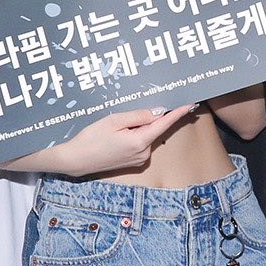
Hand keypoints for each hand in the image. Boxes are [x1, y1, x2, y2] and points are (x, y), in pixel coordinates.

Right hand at [57, 104, 197, 174]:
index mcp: (140, 142)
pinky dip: (136, 134)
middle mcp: (144, 153)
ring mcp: (140, 159)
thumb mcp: (113, 121)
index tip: (190, 104)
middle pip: (154, 129)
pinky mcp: (134, 162)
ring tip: (118, 126)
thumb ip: (138, 116)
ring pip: (147, 135)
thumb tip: (158, 112)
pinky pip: (141, 142)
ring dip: (140, 126)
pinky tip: (120, 133)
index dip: (177, 113)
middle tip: (135, 111)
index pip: (164, 124)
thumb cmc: (91, 138)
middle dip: (150, 118)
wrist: (76, 160)